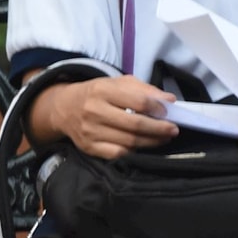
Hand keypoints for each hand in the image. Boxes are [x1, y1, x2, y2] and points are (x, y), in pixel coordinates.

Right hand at [49, 76, 177, 159]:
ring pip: (129, 142)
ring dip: (151, 142)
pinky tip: (143, 146)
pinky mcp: (89, 148)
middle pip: (135, 125)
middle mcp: (95, 111)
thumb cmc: (97, 94)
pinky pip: (118, 154)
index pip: (138, 102)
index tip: (170, 111)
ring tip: (163, 138)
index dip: (158, 108)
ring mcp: (91, 132)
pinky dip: (134, 151)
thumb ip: (144, 89)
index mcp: (103, 91)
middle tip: (173, 129)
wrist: (64, 108)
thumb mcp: (117, 83)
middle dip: (159, 129)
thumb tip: (169, 100)